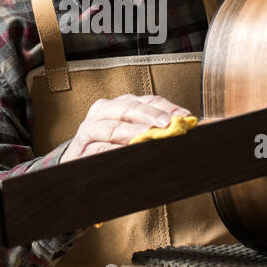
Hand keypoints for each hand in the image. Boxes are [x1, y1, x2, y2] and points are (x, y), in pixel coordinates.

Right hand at [61, 94, 192, 162]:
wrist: (78, 165)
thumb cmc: (110, 148)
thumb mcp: (132, 133)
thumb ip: (155, 129)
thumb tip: (188, 125)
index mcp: (119, 104)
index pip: (146, 100)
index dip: (166, 106)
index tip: (185, 116)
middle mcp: (102, 112)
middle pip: (128, 108)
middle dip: (150, 115)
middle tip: (167, 123)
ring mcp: (89, 130)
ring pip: (112, 127)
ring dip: (132, 132)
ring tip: (148, 136)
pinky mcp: (81, 150)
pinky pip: (99, 149)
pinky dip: (114, 151)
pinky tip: (128, 154)